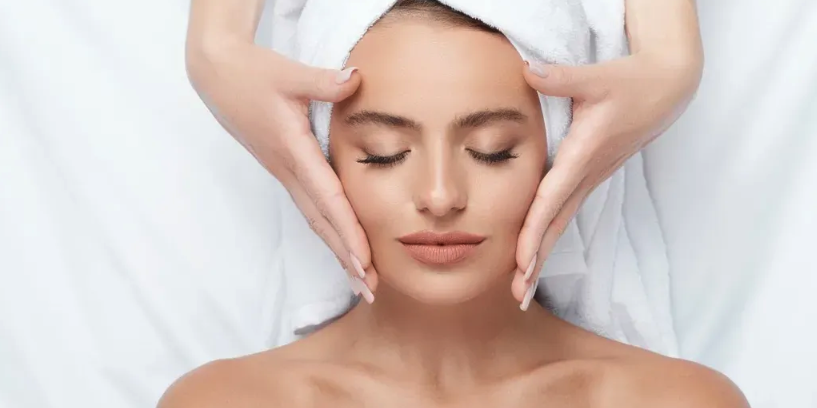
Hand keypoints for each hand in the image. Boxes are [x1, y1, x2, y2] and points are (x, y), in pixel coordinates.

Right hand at [186, 38, 376, 301]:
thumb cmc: (253, 73)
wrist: (217, 75)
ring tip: (360, 281)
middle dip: (346, 258)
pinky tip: (342, 246)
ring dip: (338, 251)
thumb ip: (323, 81)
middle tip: (370, 289)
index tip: (364, 262)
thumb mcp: (288, 72)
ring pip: (316, 220)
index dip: (347, 231)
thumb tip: (355, 80)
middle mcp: (289, 170)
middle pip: (322, 223)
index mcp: (294, 151)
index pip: (327, 199)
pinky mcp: (285, 170)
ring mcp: (285, 173)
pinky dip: (329, 231)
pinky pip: (311, 208)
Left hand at [512, 49, 703, 307]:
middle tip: (517, 295)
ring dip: (541, 257)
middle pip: (556, 225)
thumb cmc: (630, 82)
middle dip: (536, 261)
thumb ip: (560, 77)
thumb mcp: (596, 76)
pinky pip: (564, 212)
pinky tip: (535, 256)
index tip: (521, 261)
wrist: (665, 90)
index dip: (535, 230)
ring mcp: (589, 179)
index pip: (552, 198)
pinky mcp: (589, 177)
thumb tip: (527, 69)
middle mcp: (586, 174)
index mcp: (584, 155)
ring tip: (522, 290)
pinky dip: (548, 236)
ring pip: (560, 224)